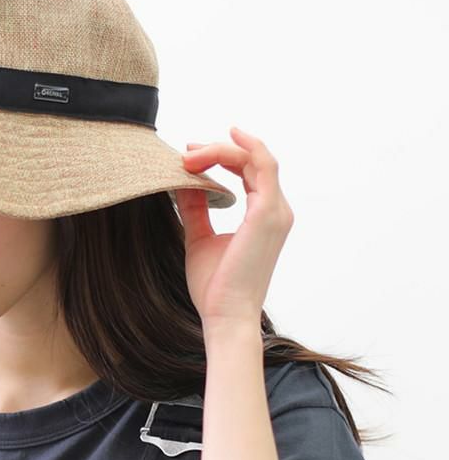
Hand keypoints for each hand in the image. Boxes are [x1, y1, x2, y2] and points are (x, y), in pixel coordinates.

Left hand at [175, 127, 293, 328]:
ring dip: (220, 150)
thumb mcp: (199, 237)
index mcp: (265, 216)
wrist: (225, 314)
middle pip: (252, 160)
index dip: (221, 156)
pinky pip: (260, 165)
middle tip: (185, 151)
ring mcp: (276, 211)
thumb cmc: (215, 286)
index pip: (249, 171)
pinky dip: (239, 150)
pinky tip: (216, 145)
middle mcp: (277, 210)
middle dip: (217, 150)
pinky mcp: (266, 214)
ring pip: (255, 159)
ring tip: (189, 154)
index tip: (190, 155)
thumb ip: (195, 209)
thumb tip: (183, 182)